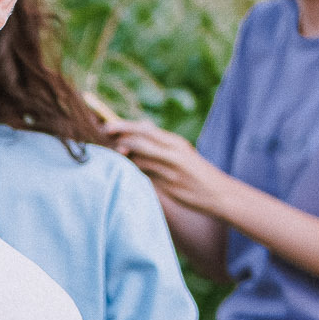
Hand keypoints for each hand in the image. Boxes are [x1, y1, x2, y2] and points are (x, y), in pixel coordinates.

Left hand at [99, 117, 227, 217]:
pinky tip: (124, 174)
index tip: (105, 126)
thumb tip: (133, 135)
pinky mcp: (168, 187)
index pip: (145, 128)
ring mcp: (170, 171)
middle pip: (139, 141)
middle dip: (118, 138)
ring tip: (111, 156)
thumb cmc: (195, 172)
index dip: (123, 126)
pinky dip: (133, 174)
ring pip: (139, 160)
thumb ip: (159, 145)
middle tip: (100, 138)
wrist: (218, 193)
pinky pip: (145, 178)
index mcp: (175, 142)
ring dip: (123, 158)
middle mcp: (173, 153)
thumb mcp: (181, 153)